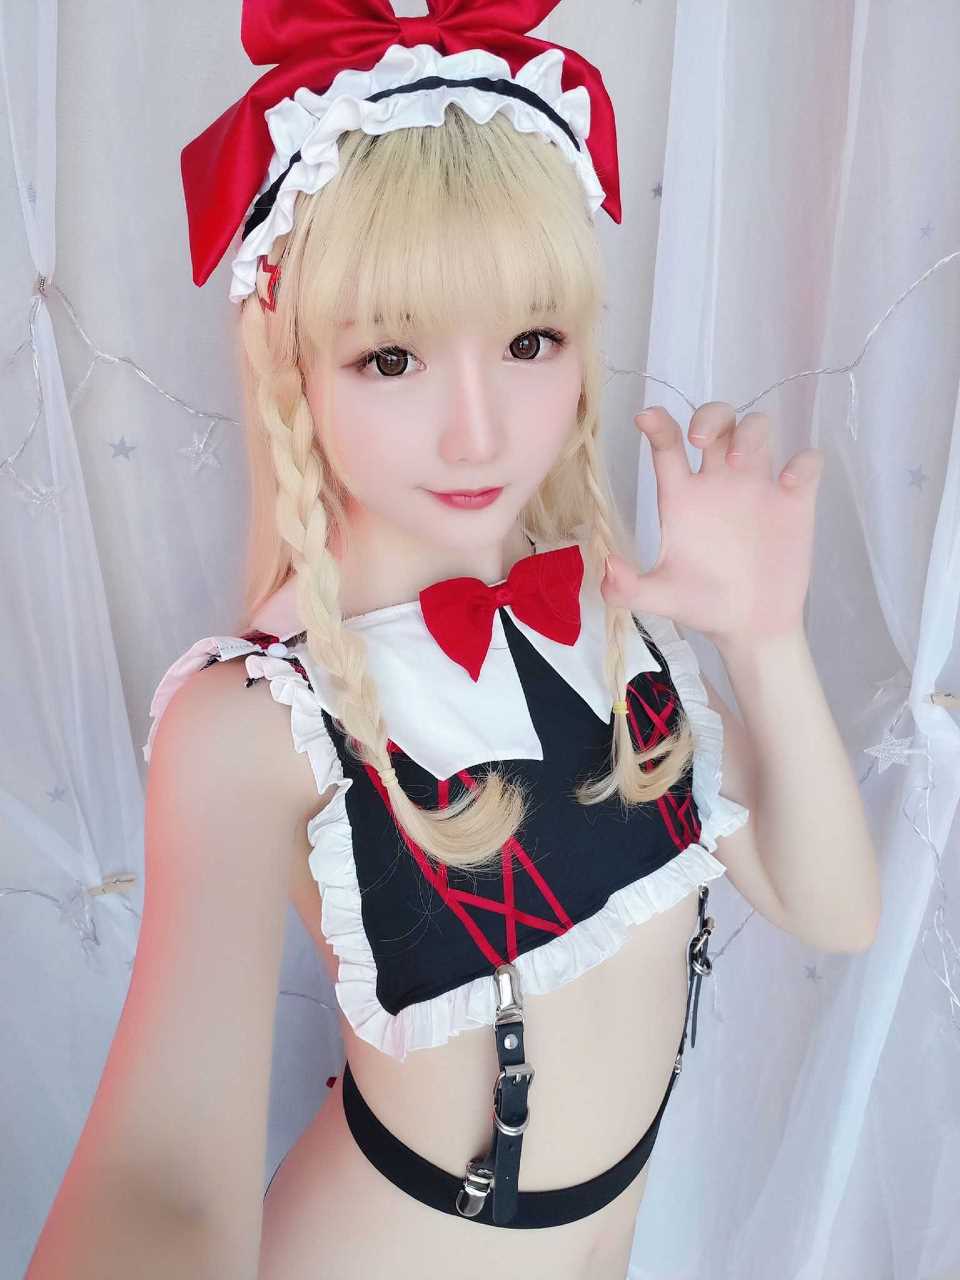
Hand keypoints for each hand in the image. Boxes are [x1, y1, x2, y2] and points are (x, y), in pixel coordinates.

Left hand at [600, 403, 824, 644]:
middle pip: (717, 421)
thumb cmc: (701, 605)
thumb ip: (628, 588)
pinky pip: (806, 463)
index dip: (658, 425)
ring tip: (739, 462)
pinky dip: (802, 464)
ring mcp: (757, 487)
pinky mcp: (794, 501)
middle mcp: (718, 482)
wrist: (748, 628)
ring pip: (757, 429)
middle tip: (701, 439)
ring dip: (750, 432)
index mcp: (682, 496)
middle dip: (710, 415)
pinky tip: (788, 485)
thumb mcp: (660, 597)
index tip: (648, 417)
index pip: (668, 446)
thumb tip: (607, 565)